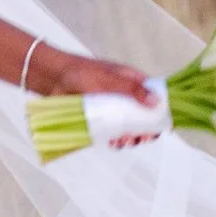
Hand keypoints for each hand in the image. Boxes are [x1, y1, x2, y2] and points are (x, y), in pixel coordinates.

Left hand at [35, 48, 163, 147]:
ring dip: (130, 137)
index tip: (162, 128)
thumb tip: (156, 102)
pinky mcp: (99, 120)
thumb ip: (132, 90)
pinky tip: (113, 143)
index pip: (155, 98)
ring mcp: (112, 109)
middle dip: (145, 131)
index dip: (160, 113)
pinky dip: (115, 140)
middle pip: (144, 117)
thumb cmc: (82, 73)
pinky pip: (112, 133)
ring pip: (128, 128)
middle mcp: (125, 97)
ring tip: (123, 141)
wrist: (54, 78)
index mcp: (133, 83)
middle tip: (140, 138)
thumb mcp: (110, 79)